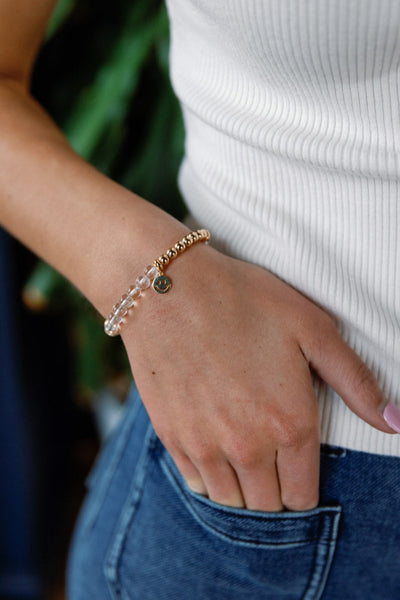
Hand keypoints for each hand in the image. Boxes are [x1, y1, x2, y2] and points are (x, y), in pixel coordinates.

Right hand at [121, 241, 394, 511]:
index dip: (305, 486)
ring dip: (242, 488)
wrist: (166, 288)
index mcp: (289, 424)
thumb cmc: (243, 300)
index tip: (298, 466)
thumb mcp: (311, 328)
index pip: (303, 495)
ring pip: (232, 502)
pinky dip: (210, 476)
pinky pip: (197, 484)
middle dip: (276, 491)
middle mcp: (248, 447)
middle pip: (268, 505)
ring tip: (244, 455)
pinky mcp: (171, 437)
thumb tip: (395, 422)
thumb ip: (355, 381)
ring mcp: (204, 445)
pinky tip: (214, 445)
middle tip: (273, 459)